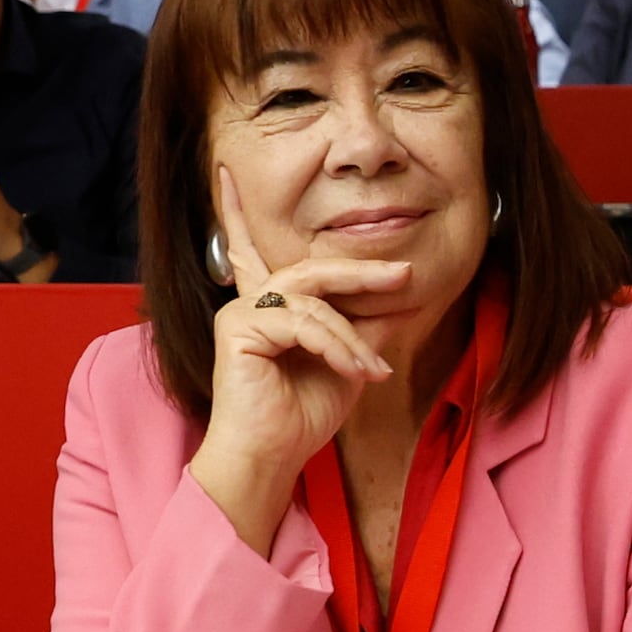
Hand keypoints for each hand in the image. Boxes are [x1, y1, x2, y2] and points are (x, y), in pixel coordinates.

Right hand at [187, 170, 405, 548]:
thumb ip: (360, 329)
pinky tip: (355, 371)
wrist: (270, 460)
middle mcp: (249, 304)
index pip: (254, 251)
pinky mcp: (239, 329)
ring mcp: (240, 314)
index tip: (226, 171)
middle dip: (361, 272)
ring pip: (313, 300)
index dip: (238, 212)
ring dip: (350, 336)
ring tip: (372, 370)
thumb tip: (396, 302)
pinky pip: (302, 323)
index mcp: (267, 310)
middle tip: (405, 275)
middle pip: (311, 270)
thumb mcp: (345, 368)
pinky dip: (335, 346)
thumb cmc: (300, 420)